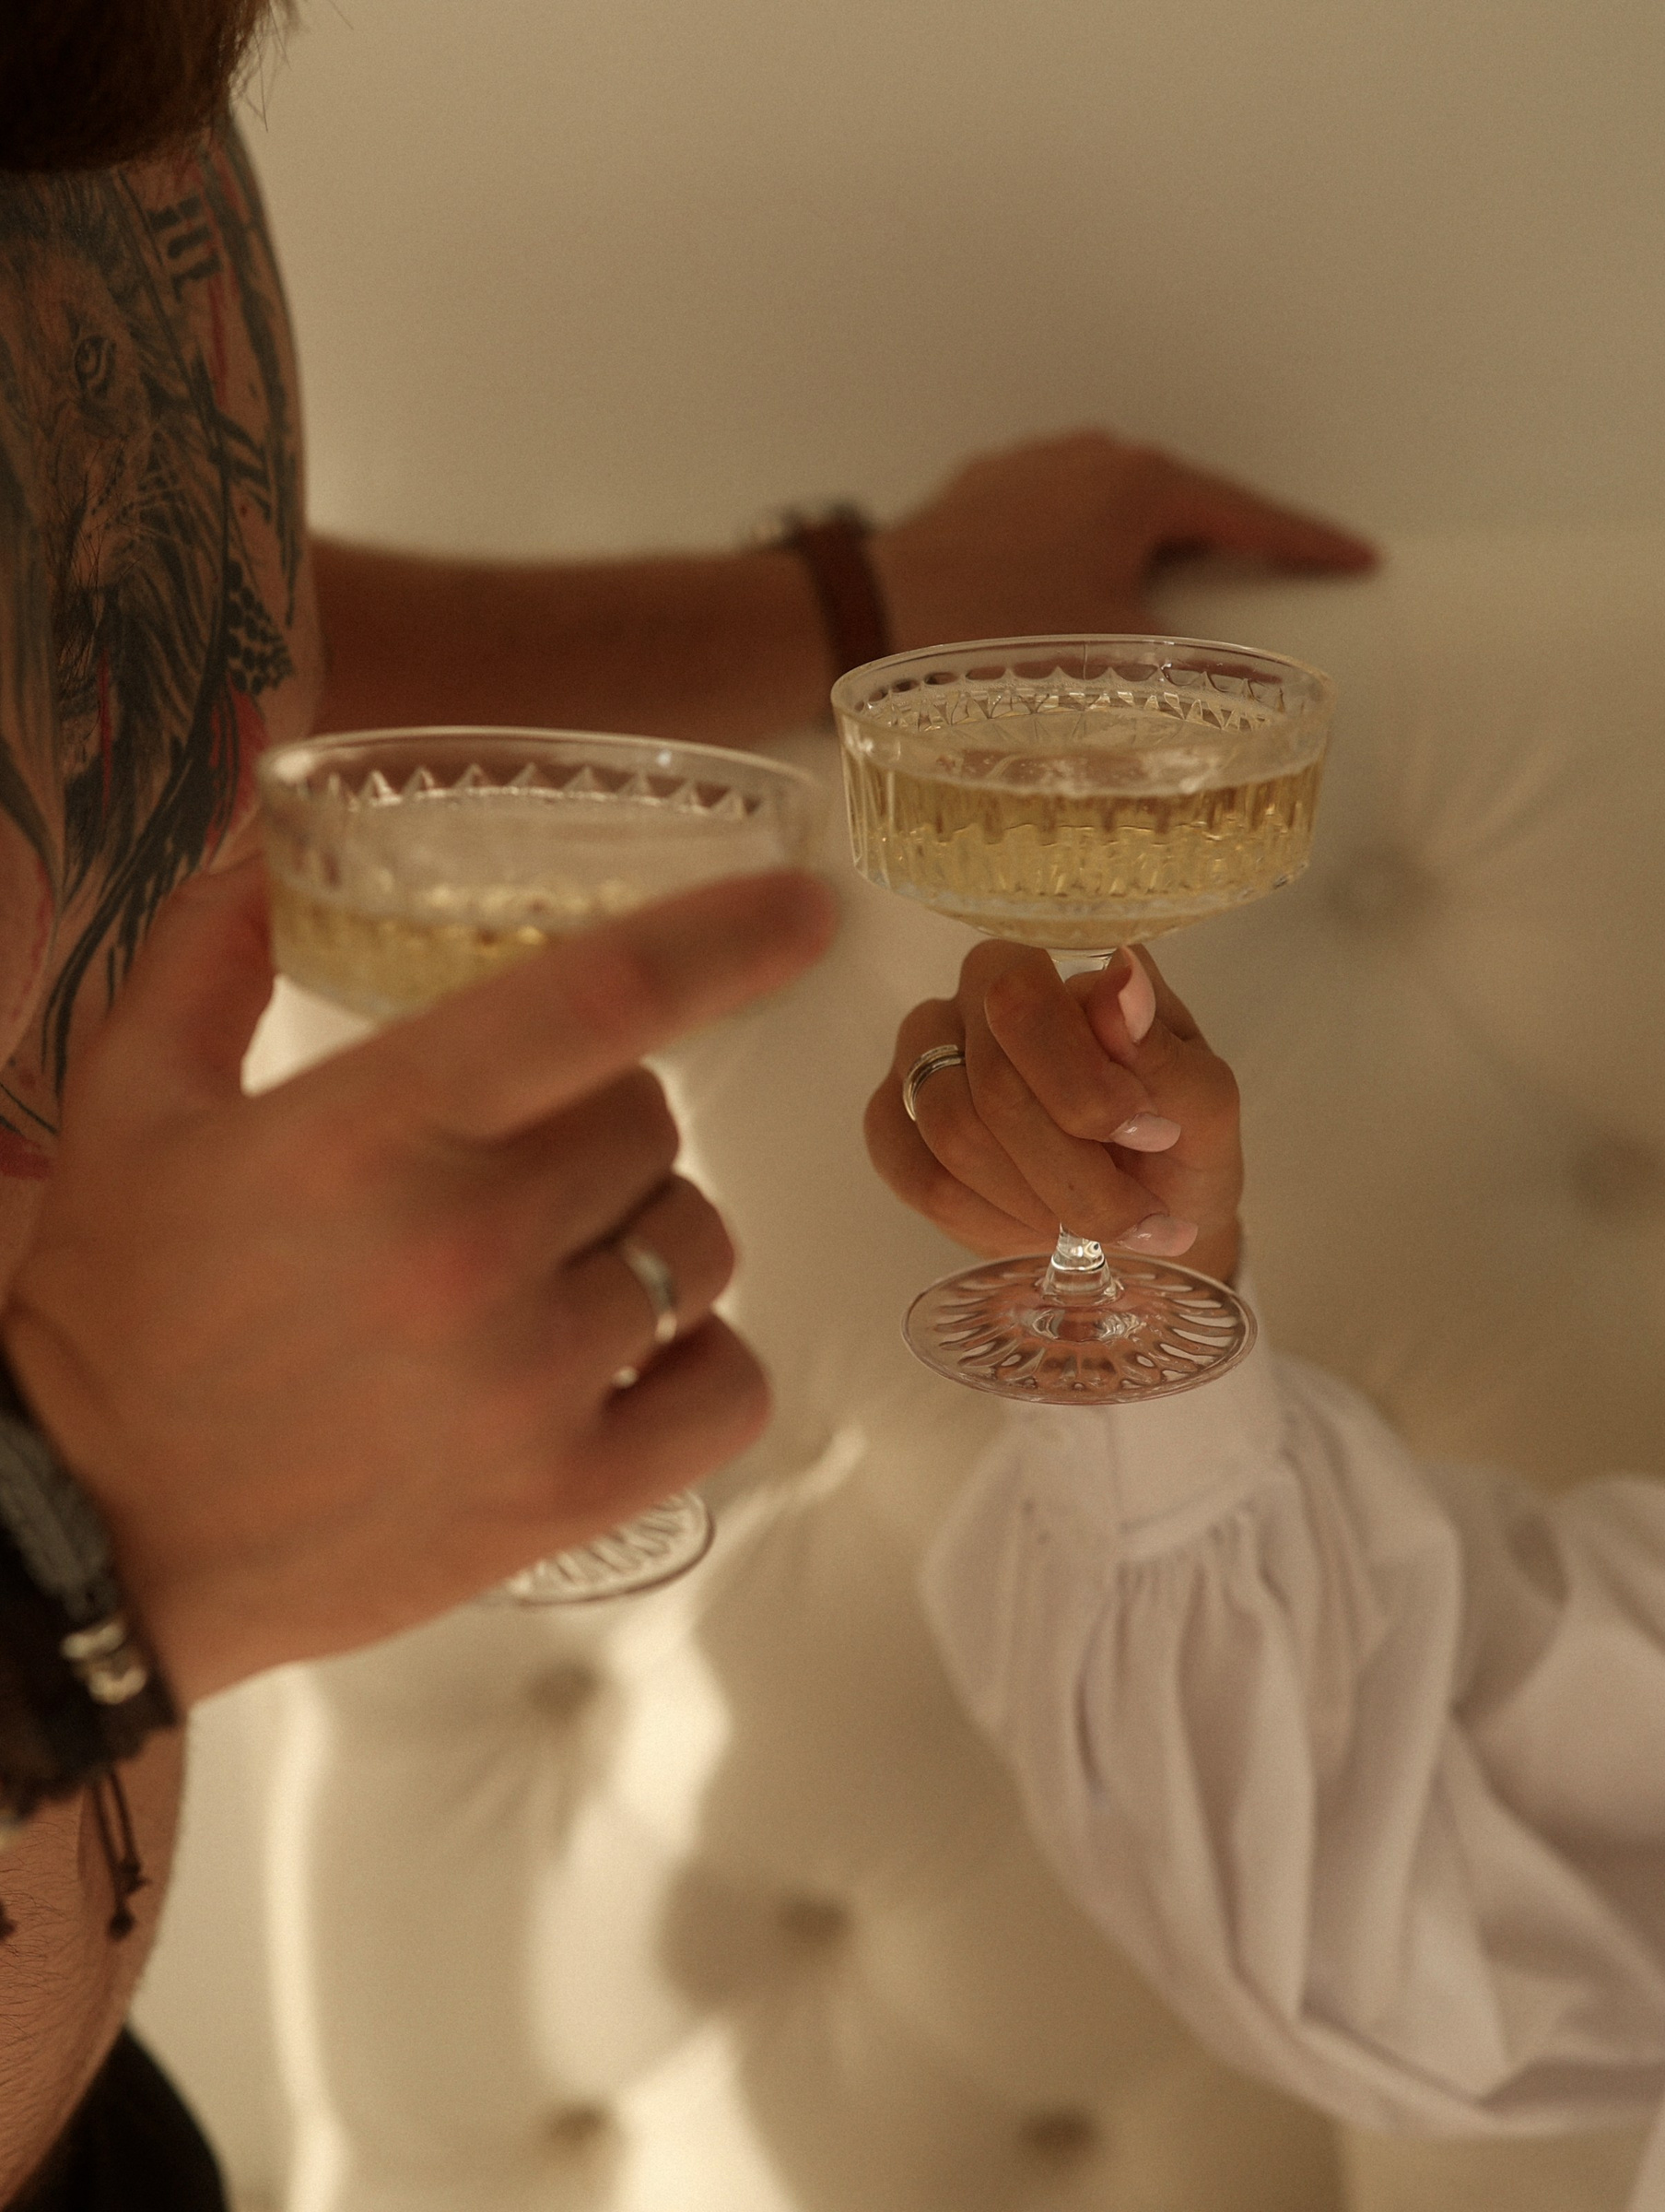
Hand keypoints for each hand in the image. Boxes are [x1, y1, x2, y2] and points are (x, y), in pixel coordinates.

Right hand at [1, 861, 837, 1704]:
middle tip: (511, 1160)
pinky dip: (698, 1358)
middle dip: (599, 1121)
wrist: (96, 1538)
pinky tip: (626, 1354)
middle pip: (650, 1127)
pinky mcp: (564, 1495)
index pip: (602, 999)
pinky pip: (726, 1386)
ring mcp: (532, 1382)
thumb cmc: (116, 1314)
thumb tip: (269, 829)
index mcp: (376, 1132)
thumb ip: (210, 955)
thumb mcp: (130, 1106)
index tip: (811, 908)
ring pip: (696, 1245)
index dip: (725, 936)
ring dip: (647, 1231)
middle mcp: (472, 1248)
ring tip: (555, 1260)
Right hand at [867, 942, 1242, 1283]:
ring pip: (952, 1133)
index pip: (1021, 999)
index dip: (1081, 1085)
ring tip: (1097, 1228)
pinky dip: (990, 1222)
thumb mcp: (1203, 1106)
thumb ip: (1163, 1048)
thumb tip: (1121, 979)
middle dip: (1074, 1172)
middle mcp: (978, 992)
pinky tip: (1039, 1232)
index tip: (1152, 1137)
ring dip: (1036, 1202)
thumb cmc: (1177, 1146)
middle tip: (1138, 1218)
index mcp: (1059, 963)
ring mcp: (925, 1055)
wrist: (1149, 1218)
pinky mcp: (894, 1122)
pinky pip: (918, 1177)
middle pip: (990, 1083)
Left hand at [870, 430, 1375, 646]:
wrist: (864, 615)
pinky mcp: (983, 492)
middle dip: (1233, 540)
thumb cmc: (986, 636)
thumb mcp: (1109, 662)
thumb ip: (1186, 674)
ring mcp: (1031, 468)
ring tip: (1189, 585)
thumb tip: (1243, 706)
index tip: (1356, 559)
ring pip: (1121, 505)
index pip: (1248, 516)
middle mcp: (1088, 457)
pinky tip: (1090, 585)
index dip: (1306, 545)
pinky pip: (1065, 514)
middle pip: (1187, 502)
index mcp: (1137, 485)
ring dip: (1158, 544)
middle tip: (1282, 573)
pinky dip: (1095, 547)